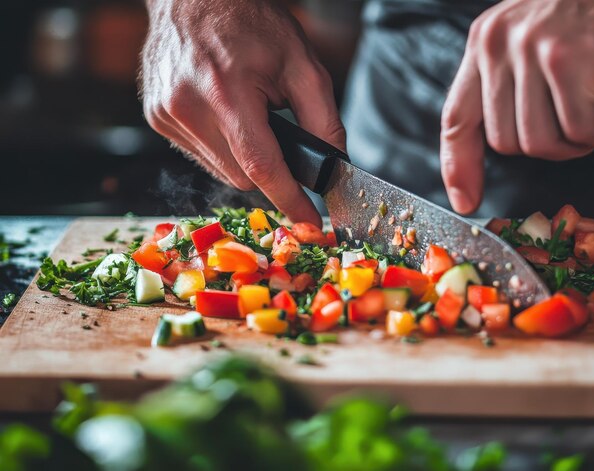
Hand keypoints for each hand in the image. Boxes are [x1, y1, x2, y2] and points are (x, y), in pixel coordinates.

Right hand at [141, 0, 344, 225]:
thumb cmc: (250, 21)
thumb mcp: (301, 62)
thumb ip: (323, 118)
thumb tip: (333, 166)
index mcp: (227, 91)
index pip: (262, 166)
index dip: (289, 200)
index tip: (308, 223)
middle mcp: (189, 107)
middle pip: (242, 176)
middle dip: (267, 169)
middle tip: (275, 136)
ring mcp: (166, 114)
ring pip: (220, 171)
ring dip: (241, 159)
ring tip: (246, 118)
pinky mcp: (156, 117)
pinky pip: (200, 155)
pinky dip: (219, 147)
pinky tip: (223, 117)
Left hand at [440, 0, 593, 213]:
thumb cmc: (587, 8)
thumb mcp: (528, 35)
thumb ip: (507, 78)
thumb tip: (506, 140)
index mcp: (485, 42)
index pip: (457, 117)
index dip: (457, 166)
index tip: (466, 200)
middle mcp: (502, 44)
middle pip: (506, 143)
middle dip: (548, 147)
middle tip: (579, 125)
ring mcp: (538, 50)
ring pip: (542, 143)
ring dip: (579, 140)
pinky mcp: (578, 59)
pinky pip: (581, 131)